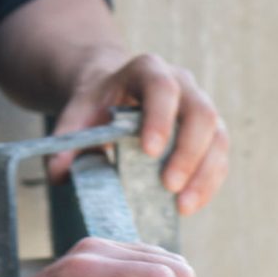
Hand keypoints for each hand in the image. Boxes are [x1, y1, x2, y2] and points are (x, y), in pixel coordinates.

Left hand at [50, 50, 227, 214]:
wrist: (115, 96)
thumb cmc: (97, 105)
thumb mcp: (76, 115)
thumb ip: (65, 141)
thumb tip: (58, 173)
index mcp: (147, 70)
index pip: (162, 88)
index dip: (160, 118)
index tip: (149, 152)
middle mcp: (183, 84)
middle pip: (201, 113)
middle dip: (188, 152)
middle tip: (169, 186)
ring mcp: (201, 107)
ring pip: (218, 137)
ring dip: (204, 174)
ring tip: (183, 206)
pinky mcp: (211, 133)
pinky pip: (220, 157)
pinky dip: (208, 182)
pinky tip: (190, 205)